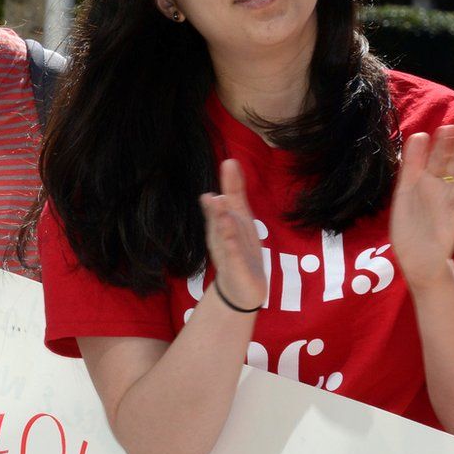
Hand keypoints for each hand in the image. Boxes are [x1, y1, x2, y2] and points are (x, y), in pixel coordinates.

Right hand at [197, 159, 266, 311]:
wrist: (240, 290)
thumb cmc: (240, 252)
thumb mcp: (240, 220)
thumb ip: (235, 193)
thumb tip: (229, 163)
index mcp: (227, 222)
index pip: (228, 201)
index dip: (230, 185)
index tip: (230, 163)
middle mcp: (222, 235)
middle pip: (220, 218)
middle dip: (217, 205)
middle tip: (213, 191)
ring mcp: (227, 251)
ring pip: (224, 235)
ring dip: (220, 222)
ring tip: (218, 207)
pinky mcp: (234, 268)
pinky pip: (232, 255)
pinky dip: (230, 246)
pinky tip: (229, 236)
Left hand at [390, 117, 453, 288]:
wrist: (416, 259)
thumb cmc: (410, 225)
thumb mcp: (406, 191)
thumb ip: (412, 165)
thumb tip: (419, 134)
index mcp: (429, 182)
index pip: (438, 157)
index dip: (442, 142)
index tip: (446, 125)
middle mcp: (443, 190)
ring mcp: (451, 204)